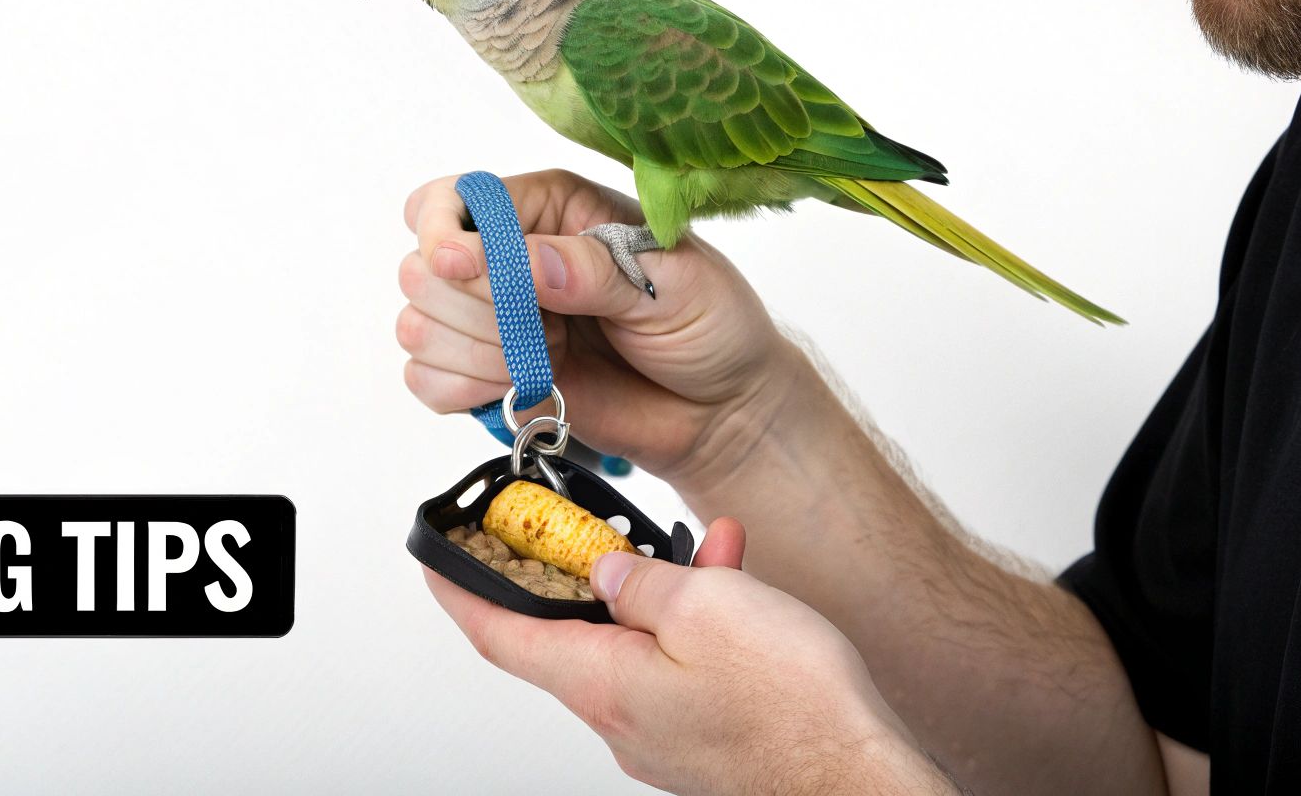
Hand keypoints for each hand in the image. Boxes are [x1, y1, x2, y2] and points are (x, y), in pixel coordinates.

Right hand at [397, 170, 801, 486]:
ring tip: (544, 361)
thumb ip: (591, 271)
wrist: (723, 412)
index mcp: (550, 208)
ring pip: (417, 325)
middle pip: (421, 267)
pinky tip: (515, 388)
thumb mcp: (671, 282)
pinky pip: (425, 380)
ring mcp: (493, 319)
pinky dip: (460, 391)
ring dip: (474, 354)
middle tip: (548, 329)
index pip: (455, 199)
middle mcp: (508, 256)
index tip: (461, 265)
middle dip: (475, 309)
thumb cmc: (710, 327)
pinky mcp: (487, 375)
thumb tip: (520, 261)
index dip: (443, 231)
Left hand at [426, 518, 952, 794]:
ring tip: (711, 549)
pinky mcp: (702, 740)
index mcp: (601, 684)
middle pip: (570, 633)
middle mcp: (620, 718)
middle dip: (587, 571)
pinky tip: (736, 590)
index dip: (461, 591)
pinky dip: (697, 624)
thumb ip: (643, 582)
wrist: (861, 781)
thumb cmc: (795, 710)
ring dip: (662, 590)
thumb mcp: (707, 609)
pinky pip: (678, 669)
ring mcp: (661, 735)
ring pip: (636, 643)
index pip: (499, 635)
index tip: (438, 560)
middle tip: (596, 529)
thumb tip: (608, 572)